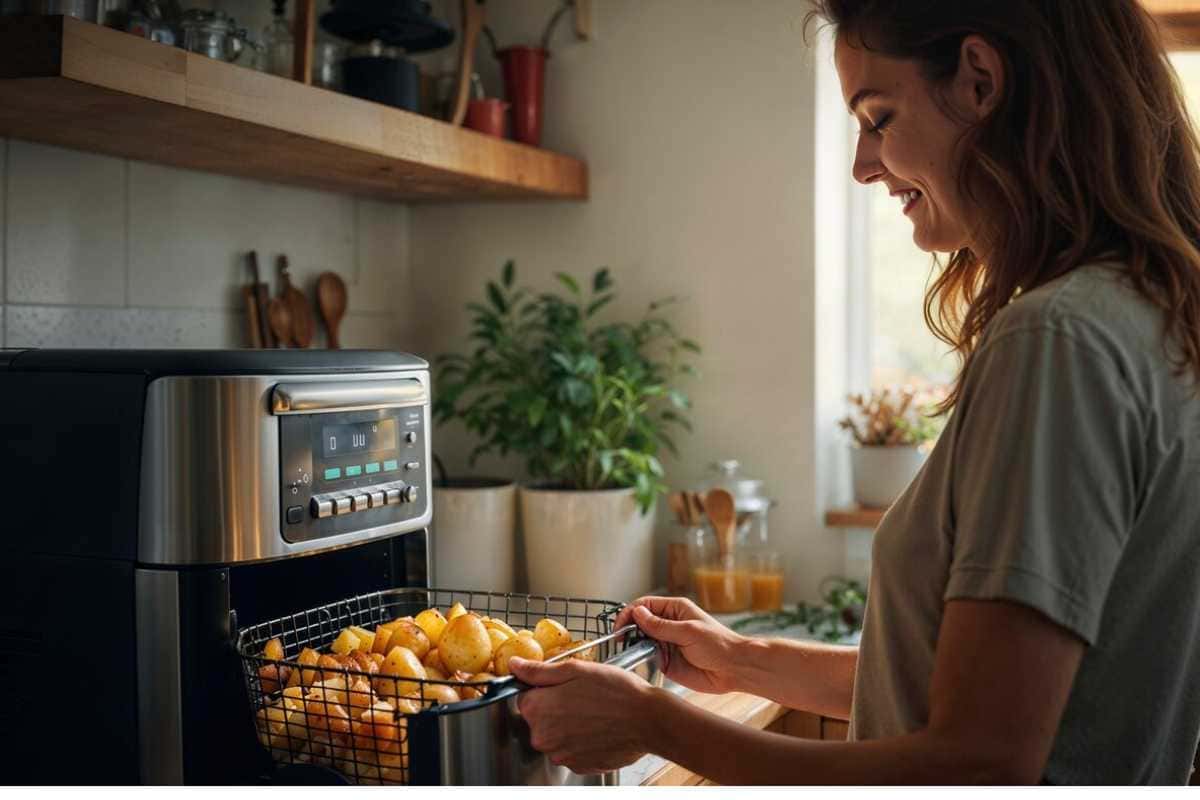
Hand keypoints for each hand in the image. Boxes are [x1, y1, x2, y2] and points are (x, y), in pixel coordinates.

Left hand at [510, 657, 659, 773]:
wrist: (648, 720)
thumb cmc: (616, 692)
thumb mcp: (575, 670)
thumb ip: (539, 671)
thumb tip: (515, 666)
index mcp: (538, 709)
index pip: (526, 696)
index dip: (546, 688)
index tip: (565, 686)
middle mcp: (543, 737)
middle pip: (539, 718)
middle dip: (556, 707)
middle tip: (583, 696)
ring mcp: (560, 754)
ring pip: (556, 734)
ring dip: (569, 725)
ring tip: (594, 712)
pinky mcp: (577, 766)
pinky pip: (571, 749)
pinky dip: (581, 740)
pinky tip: (598, 728)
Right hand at [614, 596, 745, 694]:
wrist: (734, 670)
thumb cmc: (719, 644)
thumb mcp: (687, 631)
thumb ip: (660, 625)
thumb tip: (637, 613)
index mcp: (675, 610)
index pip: (645, 606)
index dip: (629, 613)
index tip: (619, 626)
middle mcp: (668, 626)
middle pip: (640, 623)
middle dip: (628, 630)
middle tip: (620, 641)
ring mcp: (666, 644)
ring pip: (641, 642)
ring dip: (633, 646)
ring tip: (628, 652)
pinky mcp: (667, 662)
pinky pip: (648, 659)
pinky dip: (640, 660)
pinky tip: (638, 663)